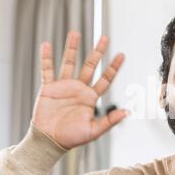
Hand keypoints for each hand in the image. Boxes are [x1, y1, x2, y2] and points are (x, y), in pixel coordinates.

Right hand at [32, 31, 127, 149]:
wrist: (50, 141)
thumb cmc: (72, 138)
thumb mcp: (93, 131)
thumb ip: (110, 121)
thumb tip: (128, 112)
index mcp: (90, 98)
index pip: (105, 79)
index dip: (114, 67)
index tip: (121, 55)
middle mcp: (79, 89)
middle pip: (90, 65)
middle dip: (98, 52)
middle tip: (105, 37)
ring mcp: (64, 86)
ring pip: (69, 63)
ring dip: (72, 48)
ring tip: (75, 33)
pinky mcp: (49, 88)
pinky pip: (47, 70)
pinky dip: (46, 58)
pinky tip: (47, 45)